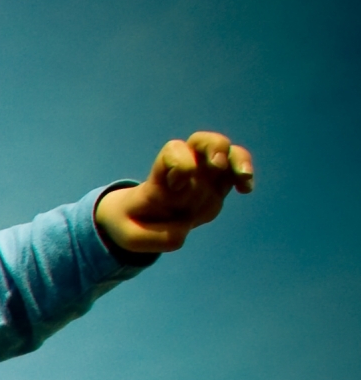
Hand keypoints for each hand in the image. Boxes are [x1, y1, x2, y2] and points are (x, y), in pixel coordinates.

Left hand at [95, 131, 253, 253]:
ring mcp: (203, 176)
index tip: (176, 185)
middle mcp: (183, 170)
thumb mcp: (134, 238)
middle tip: (216, 164)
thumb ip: (159, 237)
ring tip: (243, 177)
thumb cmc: (133, 224)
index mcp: (159, 176)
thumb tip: (185, 230)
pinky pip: (236, 172)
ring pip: (226, 151)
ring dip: (238, 159)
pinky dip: (244, 175)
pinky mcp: (217, 186)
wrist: (139, 222)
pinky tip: (246, 189)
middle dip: (213, 147)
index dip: (179, 162)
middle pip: (201, 141)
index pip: (172, 152)